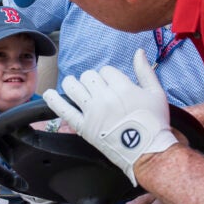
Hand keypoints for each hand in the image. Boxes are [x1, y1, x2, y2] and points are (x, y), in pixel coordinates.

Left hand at [43, 49, 176, 185]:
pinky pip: (64, 110)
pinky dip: (53, 101)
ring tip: (75, 86)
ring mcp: (92, 111)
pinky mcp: (84, 127)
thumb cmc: (155, 123)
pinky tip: (48, 94)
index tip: (112, 85)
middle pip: (89, 76)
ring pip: (73, 86)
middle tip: (98, 89)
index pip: (106, 70)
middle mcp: (105, 97)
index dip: (109, 76)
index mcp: (122, 86)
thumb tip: (138, 52)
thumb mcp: (156, 93)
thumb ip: (145, 71)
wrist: (148, 151)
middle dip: (92, 80)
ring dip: (72, 84)